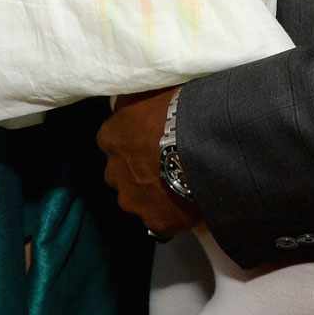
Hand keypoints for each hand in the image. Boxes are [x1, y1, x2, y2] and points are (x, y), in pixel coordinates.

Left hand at [98, 88, 198, 238]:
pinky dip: (169, 213)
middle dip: (133, 170)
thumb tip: (123, 102)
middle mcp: (115, 172)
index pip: (110, 140)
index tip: (144, 138)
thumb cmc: (177, 110)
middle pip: (118, 174)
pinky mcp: (156, 223)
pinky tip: (186, 204)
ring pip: (136, 200)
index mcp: (111, 137)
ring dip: (149, 194)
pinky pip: (160, 220)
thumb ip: (132, 101)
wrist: (203, 145)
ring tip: (175, 184)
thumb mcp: (148, 91)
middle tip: (159, 162)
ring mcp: (134, 201)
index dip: (128, 140)